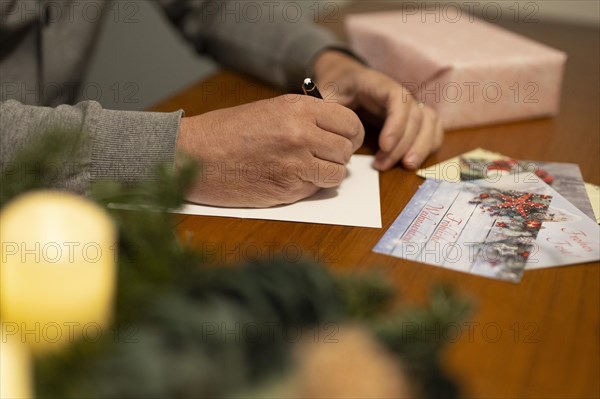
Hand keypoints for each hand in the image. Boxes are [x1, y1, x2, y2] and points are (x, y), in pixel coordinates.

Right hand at [176, 95, 363, 206]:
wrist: (194, 155)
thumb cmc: (226, 131)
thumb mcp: (270, 110)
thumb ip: (305, 119)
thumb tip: (334, 134)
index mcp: (298, 108)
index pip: (350, 123)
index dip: (350, 134)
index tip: (343, 140)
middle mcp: (302, 134)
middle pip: (346, 150)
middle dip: (338, 156)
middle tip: (323, 157)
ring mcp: (296, 164)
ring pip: (337, 173)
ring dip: (327, 174)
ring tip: (306, 169)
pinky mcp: (287, 190)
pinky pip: (315, 190)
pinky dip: (308, 187)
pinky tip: (287, 179)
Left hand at [313, 50, 443, 170]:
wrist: (345, 80)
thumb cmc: (336, 88)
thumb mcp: (327, 94)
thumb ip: (328, 107)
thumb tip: (331, 126)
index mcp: (378, 83)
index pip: (398, 98)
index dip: (396, 122)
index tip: (384, 145)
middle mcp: (399, 93)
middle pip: (415, 114)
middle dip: (404, 143)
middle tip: (383, 165)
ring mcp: (409, 105)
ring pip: (429, 121)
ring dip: (421, 146)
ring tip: (405, 166)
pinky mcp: (413, 118)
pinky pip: (432, 128)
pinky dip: (428, 145)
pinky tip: (412, 161)